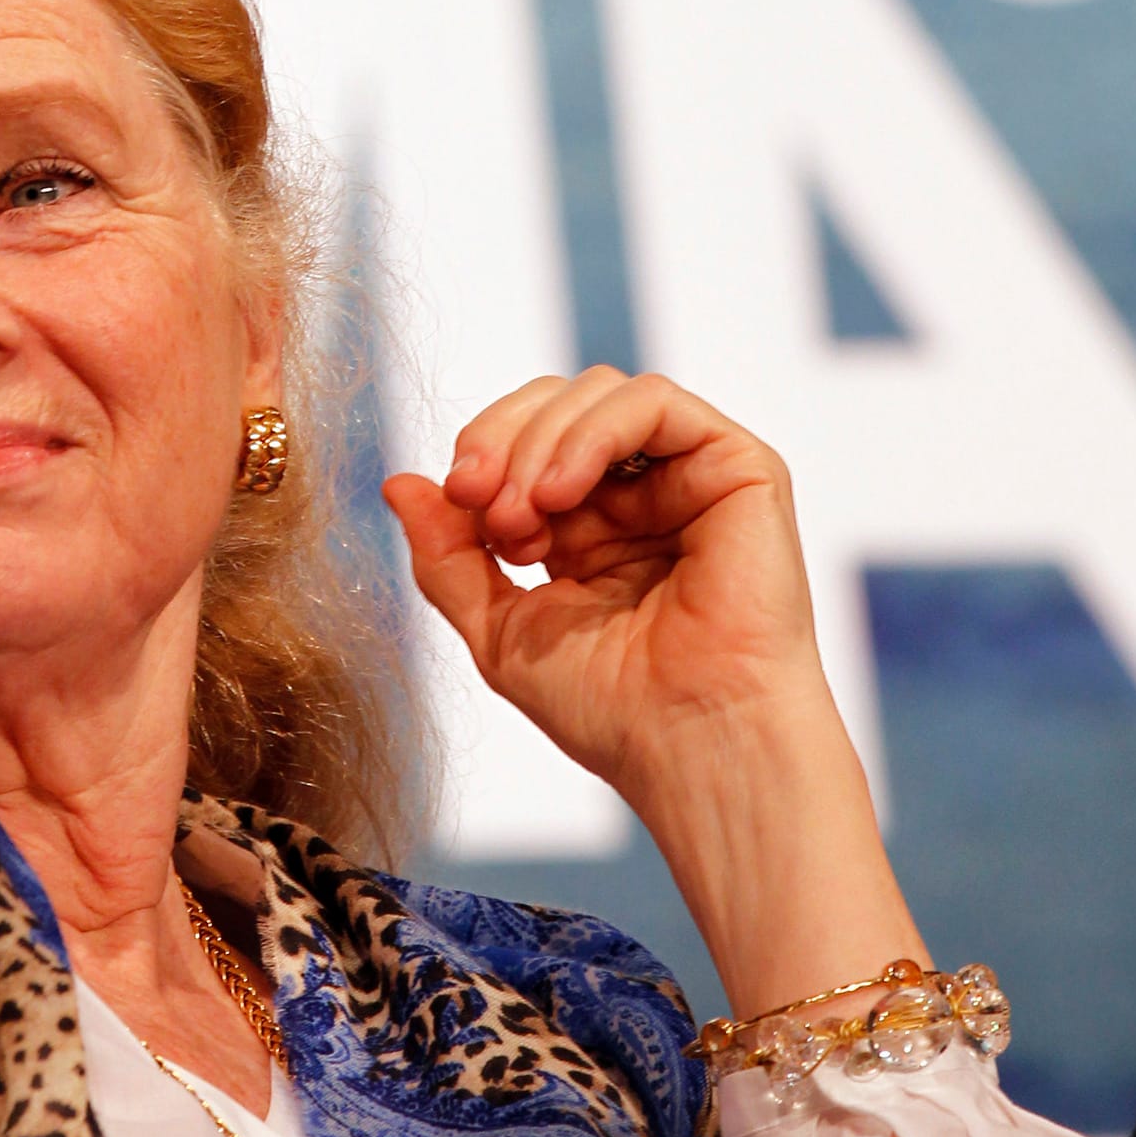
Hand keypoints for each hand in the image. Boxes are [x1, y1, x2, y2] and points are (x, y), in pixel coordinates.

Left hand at [383, 367, 922, 1011]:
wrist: (692, 744)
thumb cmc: (611, 707)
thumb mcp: (499, 628)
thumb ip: (448, 556)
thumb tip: (398, 483)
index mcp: (592, 525)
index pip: (525, 437)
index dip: (482, 450)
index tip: (455, 498)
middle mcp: (642, 492)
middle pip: (556, 402)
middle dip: (501, 438)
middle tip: (478, 500)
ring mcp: (690, 475)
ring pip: (598, 393)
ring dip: (539, 441)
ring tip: (524, 517)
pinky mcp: (737, 467)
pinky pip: (654, 402)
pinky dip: (592, 431)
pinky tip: (562, 492)